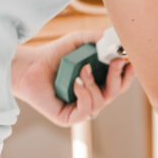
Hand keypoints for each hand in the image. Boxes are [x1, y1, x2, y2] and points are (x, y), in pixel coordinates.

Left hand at [11, 31, 134, 125]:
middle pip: (116, 93)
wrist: (28, 66)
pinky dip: (84, 95)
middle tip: (115, 62)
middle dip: (117, 77)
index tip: (130, 61)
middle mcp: (91, 97)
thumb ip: (95, 38)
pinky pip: (86, 111)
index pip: (120, 83)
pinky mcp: (68, 118)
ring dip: (94, 84)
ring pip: (101, 102)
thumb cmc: (53, 55)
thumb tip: (114, 38)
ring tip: (82, 70)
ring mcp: (80, 109)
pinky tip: (76, 83)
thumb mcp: (77, 42)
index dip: (128, 75)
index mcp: (98, 83)